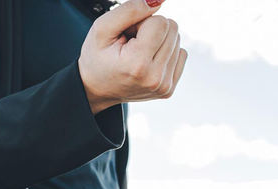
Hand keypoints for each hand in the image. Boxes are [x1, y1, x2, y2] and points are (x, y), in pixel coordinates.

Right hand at [78, 0, 187, 114]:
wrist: (96, 90)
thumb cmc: (97, 58)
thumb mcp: (102, 28)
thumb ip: (130, 9)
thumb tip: (158, 0)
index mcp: (138, 65)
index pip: (161, 22)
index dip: (142, 22)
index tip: (128, 37)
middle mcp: (154, 78)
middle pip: (172, 29)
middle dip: (152, 30)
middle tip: (132, 45)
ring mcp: (164, 86)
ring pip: (177, 40)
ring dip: (158, 42)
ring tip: (138, 54)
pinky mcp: (169, 89)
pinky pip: (181, 54)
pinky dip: (165, 53)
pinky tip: (148, 62)